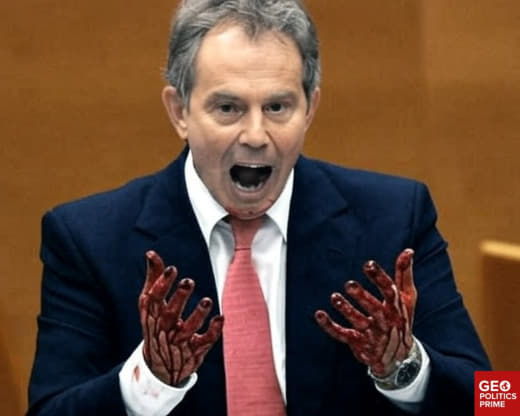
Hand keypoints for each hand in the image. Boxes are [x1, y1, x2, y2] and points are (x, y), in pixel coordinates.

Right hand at [138, 250, 223, 385]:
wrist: (159, 366)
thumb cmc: (156, 325)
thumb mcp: (150, 305)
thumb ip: (154, 278)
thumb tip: (151, 254)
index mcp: (152, 315)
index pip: (153, 299)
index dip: (162, 284)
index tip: (172, 269)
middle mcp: (164, 329)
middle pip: (170, 314)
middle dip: (179, 298)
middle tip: (188, 282)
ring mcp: (179, 342)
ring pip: (188, 330)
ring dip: (197, 315)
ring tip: (207, 301)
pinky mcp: (194, 351)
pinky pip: (205, 342)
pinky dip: (213, 331)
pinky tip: (220, 318)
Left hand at [315, 249, 415, 376]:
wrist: (399, 357)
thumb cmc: (401, 318)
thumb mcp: (407, 298)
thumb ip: (405, 274)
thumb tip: (408, 250)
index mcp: (397, 308)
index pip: (390, 292)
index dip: (379, 278)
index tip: (368, 264)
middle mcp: (385, 322)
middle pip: (374, 309)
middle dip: (362, 297)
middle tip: (349, 284)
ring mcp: (372, 334)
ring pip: (359, 322)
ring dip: (347, 311)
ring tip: (335, 298)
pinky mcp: (359, 343)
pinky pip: (343, 335)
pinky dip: (330, 326)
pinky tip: (319, 314)